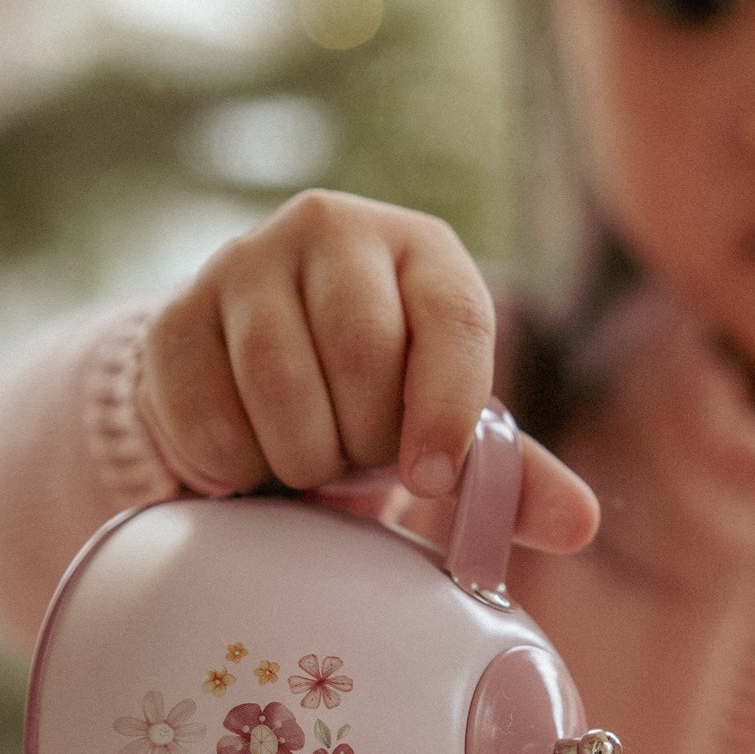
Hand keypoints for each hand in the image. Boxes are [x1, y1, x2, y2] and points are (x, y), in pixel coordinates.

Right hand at [138, 188, 598, 546]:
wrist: (255, 383)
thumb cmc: (376, 404)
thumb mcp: (446, 431)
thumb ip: (510, 475)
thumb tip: (581, 524)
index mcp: (423, 250)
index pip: (452, 319)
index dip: (445, 409)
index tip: (429, 481)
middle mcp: (333, 229)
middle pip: (360, 351)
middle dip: (364, 440)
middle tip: (357, 462)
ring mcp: (244, 261)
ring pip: (278, 381)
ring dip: (300, 457)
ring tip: (309, 462)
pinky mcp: (174, 316)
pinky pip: (207, 413)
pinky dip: (233, 467)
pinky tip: (249, 465)